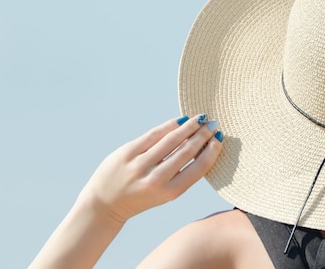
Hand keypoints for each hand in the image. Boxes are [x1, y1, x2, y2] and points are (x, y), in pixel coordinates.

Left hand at [81, 114, 222, 222]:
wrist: (105, 204)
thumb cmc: (141, 197)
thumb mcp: (165, 193)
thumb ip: (181, 172)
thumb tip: (201, 144)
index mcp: (170, 192)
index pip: (198, 167)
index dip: (211, 150)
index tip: (219, 138)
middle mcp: (156, 179)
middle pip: (186, 150)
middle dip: (203, 134)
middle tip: (213, 123)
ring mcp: (140, 164)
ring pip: (171, 140)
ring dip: (189, 127)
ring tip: (200, 119)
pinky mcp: (127, 152)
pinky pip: (153, 135)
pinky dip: (169, 125)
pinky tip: (180, 120)